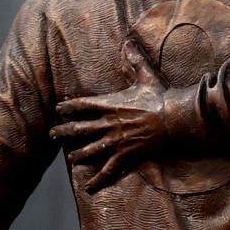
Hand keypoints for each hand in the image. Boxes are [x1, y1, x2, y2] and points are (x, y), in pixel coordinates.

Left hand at [51, 39, 187, 192]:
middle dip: (64, 132)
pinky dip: (99, 180)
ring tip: (71, 158)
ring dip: (78, 155)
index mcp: (110, 104)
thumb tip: (129, 42)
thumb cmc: (161, 97)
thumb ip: (135, 60)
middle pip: (80, 129)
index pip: (82, 105)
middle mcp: (108, 124)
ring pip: (91, 150)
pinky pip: (109, 170)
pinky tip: (89, 187)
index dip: (68, 107)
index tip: (58, 109)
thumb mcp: (147, 76)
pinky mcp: (127, 155)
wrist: (176, 118)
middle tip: (53, 134)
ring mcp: (116, 141)